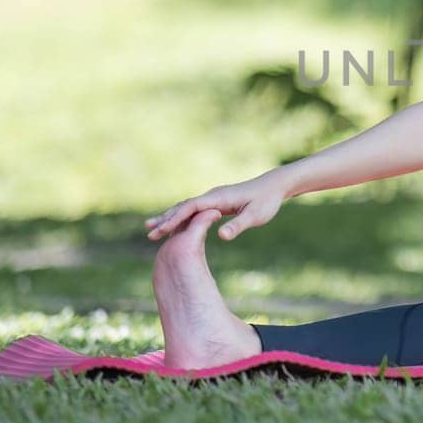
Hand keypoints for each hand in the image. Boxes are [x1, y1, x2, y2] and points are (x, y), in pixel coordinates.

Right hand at [145, 171, 290, 241]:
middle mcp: (212, 196)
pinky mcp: (215, 202)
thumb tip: (221, 236)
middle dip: (166, 219)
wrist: (274, 186)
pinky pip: (193, 210)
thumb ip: (238, 225)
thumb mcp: (255, 216)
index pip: (190, 209)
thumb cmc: (266, 201)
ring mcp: (212, 198)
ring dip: (170, 217)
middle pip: (183, 207)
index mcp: (218, 198)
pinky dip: (181, 217)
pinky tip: (175, 225)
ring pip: (186, 208)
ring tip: (153, 228)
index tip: (161, 230)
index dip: (175, 219)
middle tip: (148, 232)